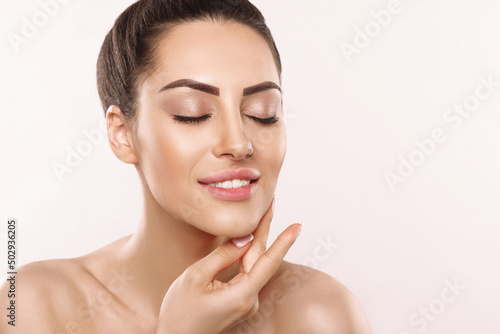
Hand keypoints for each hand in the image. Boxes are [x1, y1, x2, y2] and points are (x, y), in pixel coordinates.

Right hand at [154, 197, 301, 333]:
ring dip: (256, 241)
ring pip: (253, 265)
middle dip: (265, 230)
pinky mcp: (240, 303)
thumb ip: (222, 255)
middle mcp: (250, 300)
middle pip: (261, 259)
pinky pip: (247, 274)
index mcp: (242, 295)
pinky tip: (248, 242)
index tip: (298, 225)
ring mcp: (246, 303)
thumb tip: (244, 239)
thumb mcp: (195, 277)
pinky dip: (247, 256)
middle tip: (271, 204)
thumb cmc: (179, 312)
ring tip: (263, 215)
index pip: (267, 262)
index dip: (284, 241)